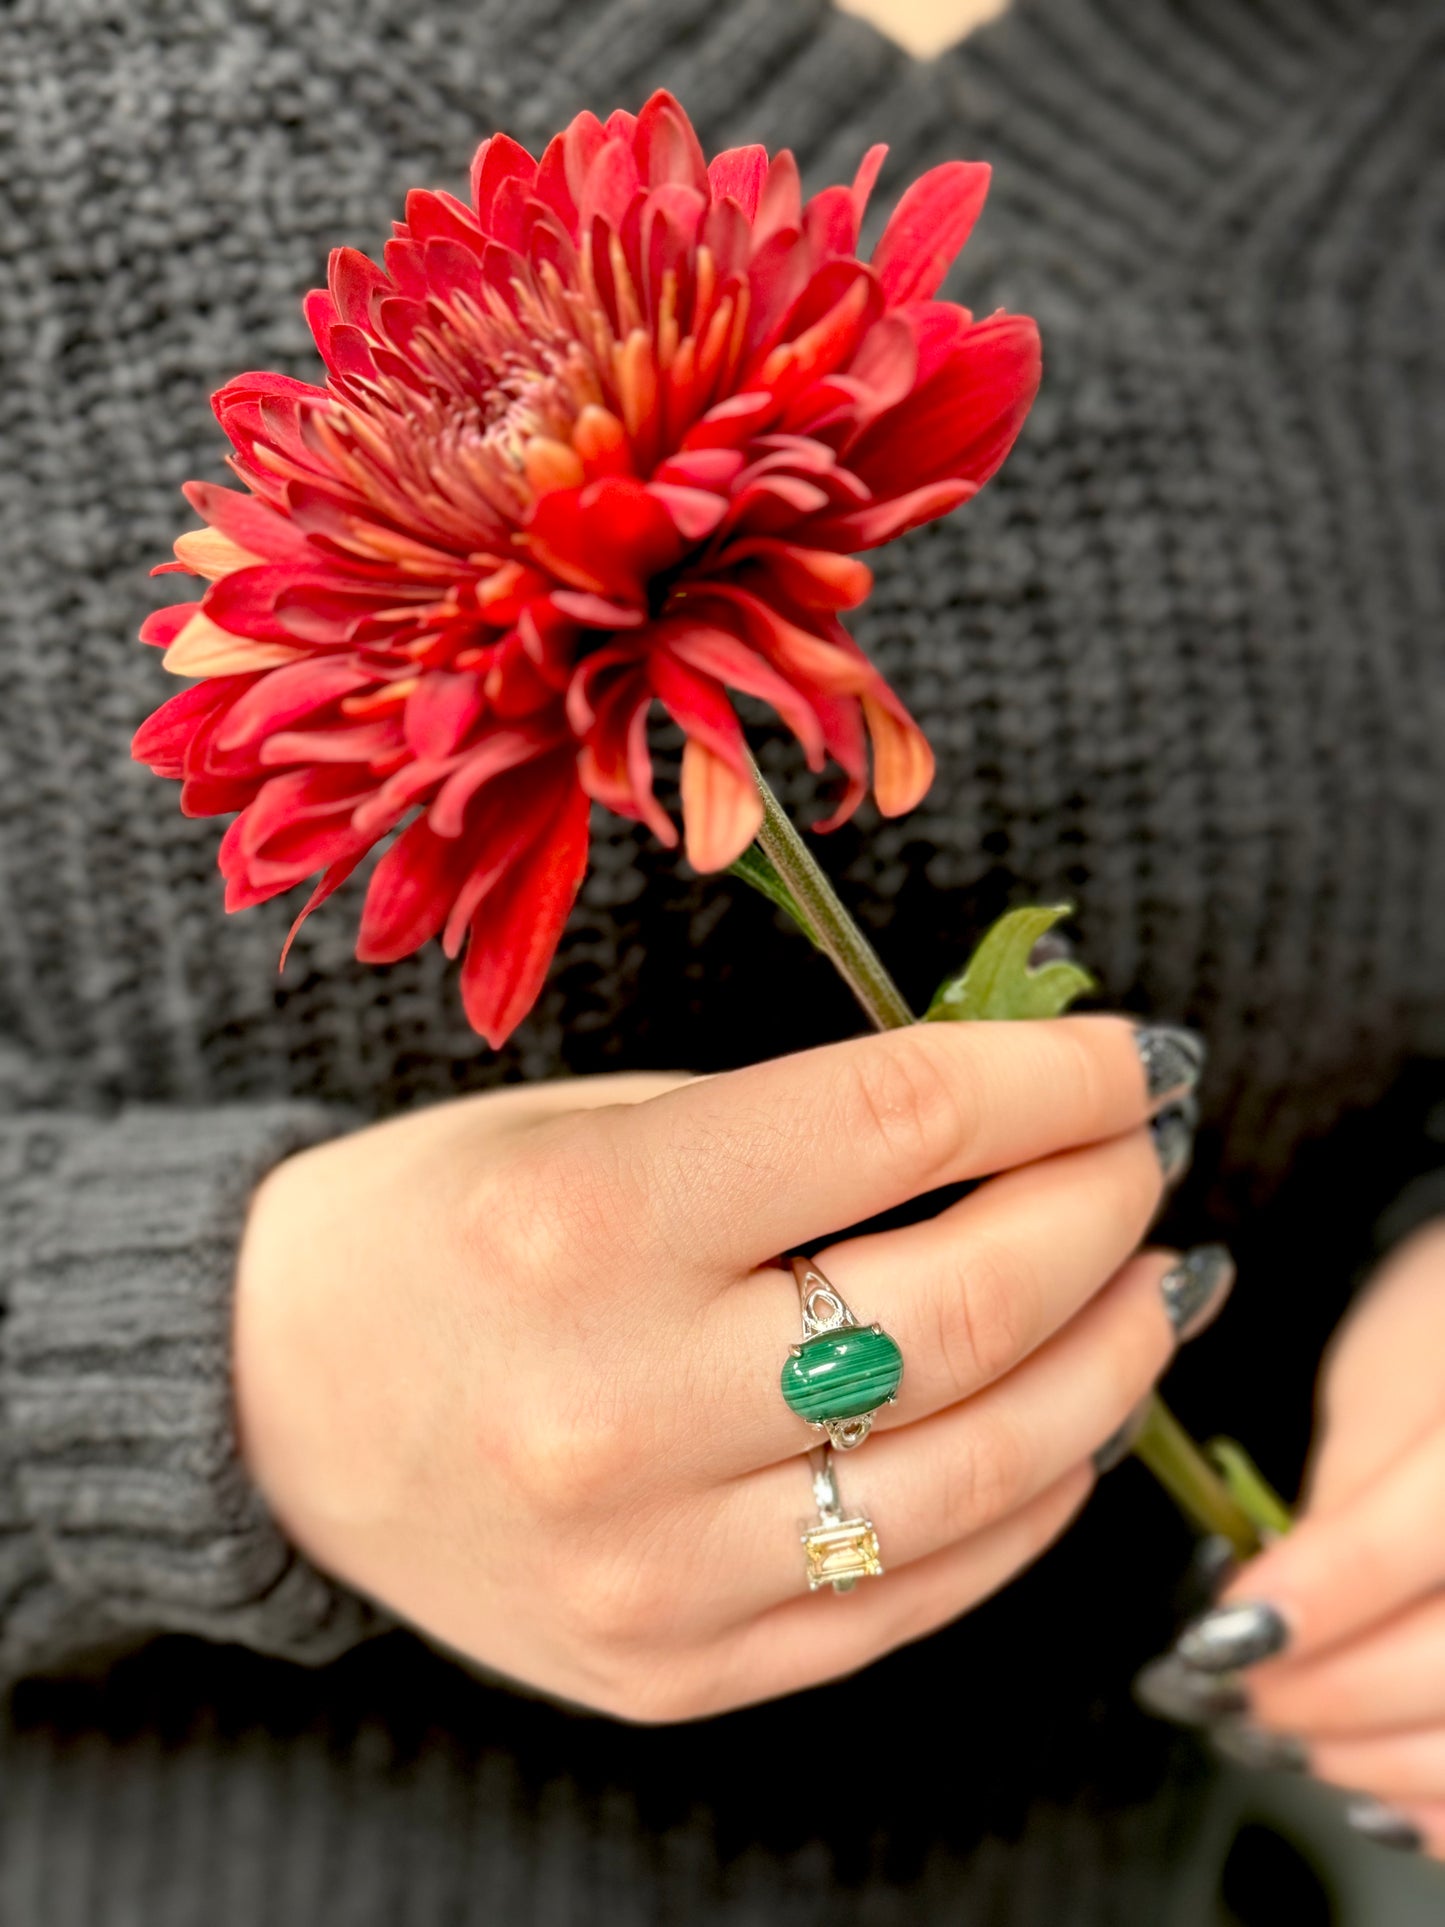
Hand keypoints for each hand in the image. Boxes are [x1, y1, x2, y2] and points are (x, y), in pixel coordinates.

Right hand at [234, 1017, 1206, 1721]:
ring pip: (980, 1469)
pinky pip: (916, 1592)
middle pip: (966, 1303)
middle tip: (1144, 1163)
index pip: (895, 1122)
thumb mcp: (595, 1123)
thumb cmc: (443, 1224)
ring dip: (1109, 1363)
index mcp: (588, 1219)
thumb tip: (1024, 1125)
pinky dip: (1029, 1499)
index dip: (1052, 1076)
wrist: (274, 1399)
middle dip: (1104, 1210)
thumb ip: (803, 1134)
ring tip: (1151, 1289)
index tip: (1129, 1060)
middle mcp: (617, 1404)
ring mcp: (651, 1566)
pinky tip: (1065, 1422)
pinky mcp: (674, 1669)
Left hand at [1164, 1221, 1444, 1857]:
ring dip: (1367, 1757)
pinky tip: (1369, 1783)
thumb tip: (1256, 1610)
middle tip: (1226, 1692)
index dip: (1320, 1597)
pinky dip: (1433, 1799)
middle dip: (1324, 1695)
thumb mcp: (1385, 1388)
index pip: (1423, 1533)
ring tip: (1279, 1733)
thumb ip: (1339, 1502)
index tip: (1221, 1632)